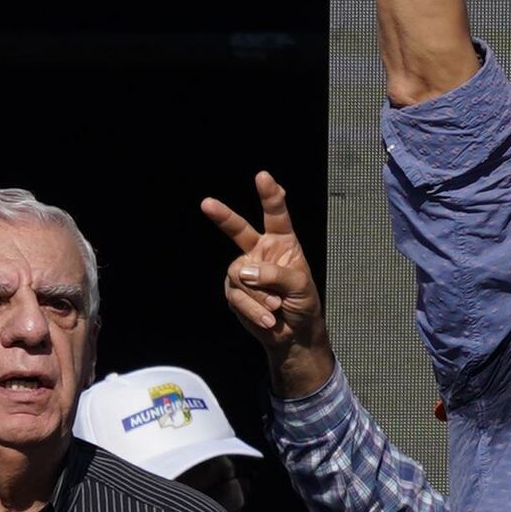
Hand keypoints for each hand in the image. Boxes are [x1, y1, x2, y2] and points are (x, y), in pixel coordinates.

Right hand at [198, 171, 335, 396]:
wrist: (293, 335)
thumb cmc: (303, 305)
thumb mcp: (301, 287)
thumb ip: (276, 276)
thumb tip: (244, 271)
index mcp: (283, 244)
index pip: (276, 216)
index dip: (270, 196)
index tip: (262, 176)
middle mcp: (259, 253)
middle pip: (238, 231)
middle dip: (223, 217)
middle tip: (207, 203)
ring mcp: (243, 272)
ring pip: (239, 275)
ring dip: (259, 295)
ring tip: (276, 309)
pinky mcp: (233, 291)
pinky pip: (237, 296)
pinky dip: (253, 309)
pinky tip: (267, 319)